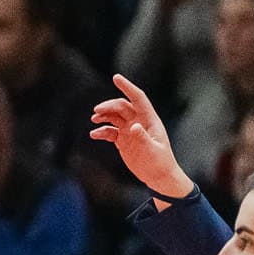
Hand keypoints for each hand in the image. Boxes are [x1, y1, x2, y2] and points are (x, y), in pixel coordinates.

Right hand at [90, 74, 192, 200]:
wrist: (158, 177)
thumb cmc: (159, 163)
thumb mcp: (152, 150)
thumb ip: (142, 138)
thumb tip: (133, 126)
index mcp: (149, 120)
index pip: (138, 98)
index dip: (127, 87)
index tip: (115, 77)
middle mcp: (139, 122)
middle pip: (122, 107)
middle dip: (109, 106)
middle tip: (96, 112)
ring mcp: (130, 131)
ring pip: (114, 117)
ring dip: (104, 116)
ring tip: (94, 120)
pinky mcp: (123, 140)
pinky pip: (110, 132)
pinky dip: (101, 131)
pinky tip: (94, 135)